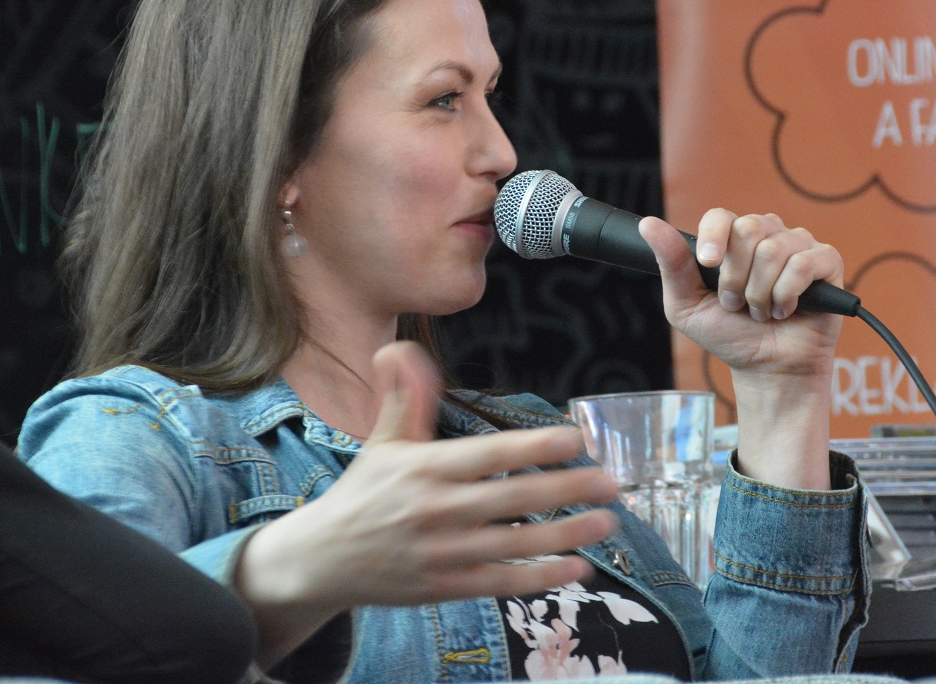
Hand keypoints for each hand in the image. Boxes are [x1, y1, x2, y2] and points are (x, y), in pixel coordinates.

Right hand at [236, 342, 617, 661]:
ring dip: (565, 535)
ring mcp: (443, 554)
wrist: (323, 560)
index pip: (487, 455)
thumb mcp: (383, 442)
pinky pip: (500, 583)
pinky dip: (539, 578)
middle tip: (611, 481)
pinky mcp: (446, 587)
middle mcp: (435, 512)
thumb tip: (400, 348)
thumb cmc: (364, 493)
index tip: (575, 438)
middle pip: (510, 500)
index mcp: (424, 469)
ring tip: (607, 522)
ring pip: (514, 545)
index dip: (532, 448)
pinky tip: (577, 569)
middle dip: (565, 491)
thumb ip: (403, 397)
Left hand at [638, 210, 844, 380]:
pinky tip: (785, 310)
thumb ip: (672, 265)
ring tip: (761, 312)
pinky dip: (787, 294)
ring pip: (774, 250)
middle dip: (736, 276)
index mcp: (733, 240)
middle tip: (736, 304)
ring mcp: (799, 246)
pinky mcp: (827, 263)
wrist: (766, 369)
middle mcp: (767, 235)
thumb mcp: (687, 305)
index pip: (721, 216)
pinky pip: (804, 263)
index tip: (709, 264)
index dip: (714, 237)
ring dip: (760, 293)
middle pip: (749, 229)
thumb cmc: (729, 334)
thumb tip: (648, 224)